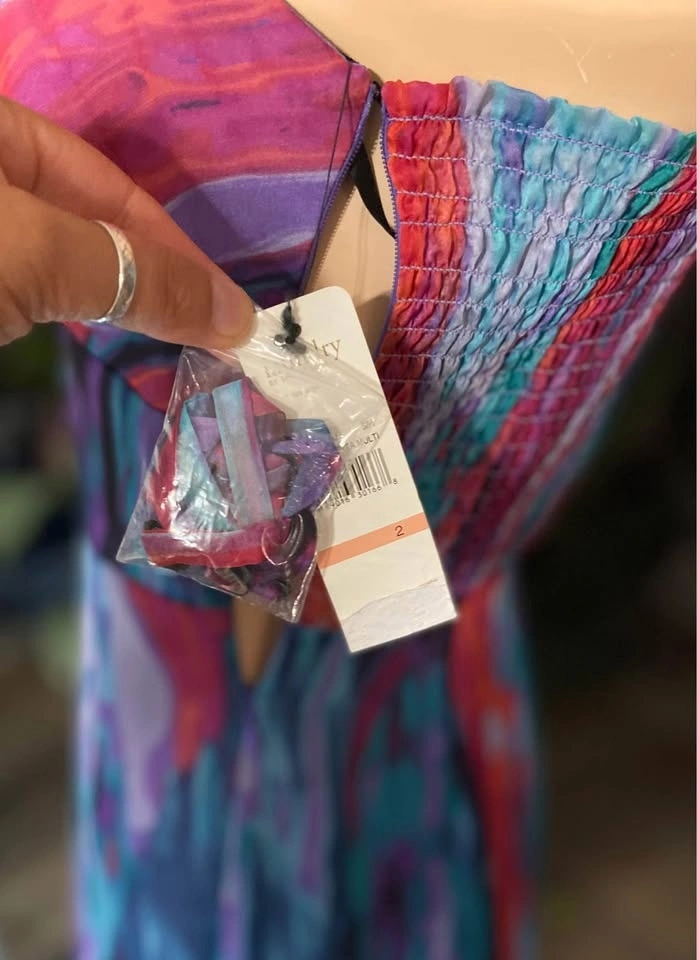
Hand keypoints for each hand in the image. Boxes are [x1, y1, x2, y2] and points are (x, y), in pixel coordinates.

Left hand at [0, 98, 252, 347]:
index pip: (109, 182)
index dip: (172, 246)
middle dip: (151, 276)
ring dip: (120, 303)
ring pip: (65, 262)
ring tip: (179, 339)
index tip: (224, 305)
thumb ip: (134, 276)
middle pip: (92, 221)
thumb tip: (237, 316)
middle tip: (212, 329)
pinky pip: (35, 294)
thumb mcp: (37, 249)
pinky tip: (113, 339)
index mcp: (2, 125)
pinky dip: (77, 319)